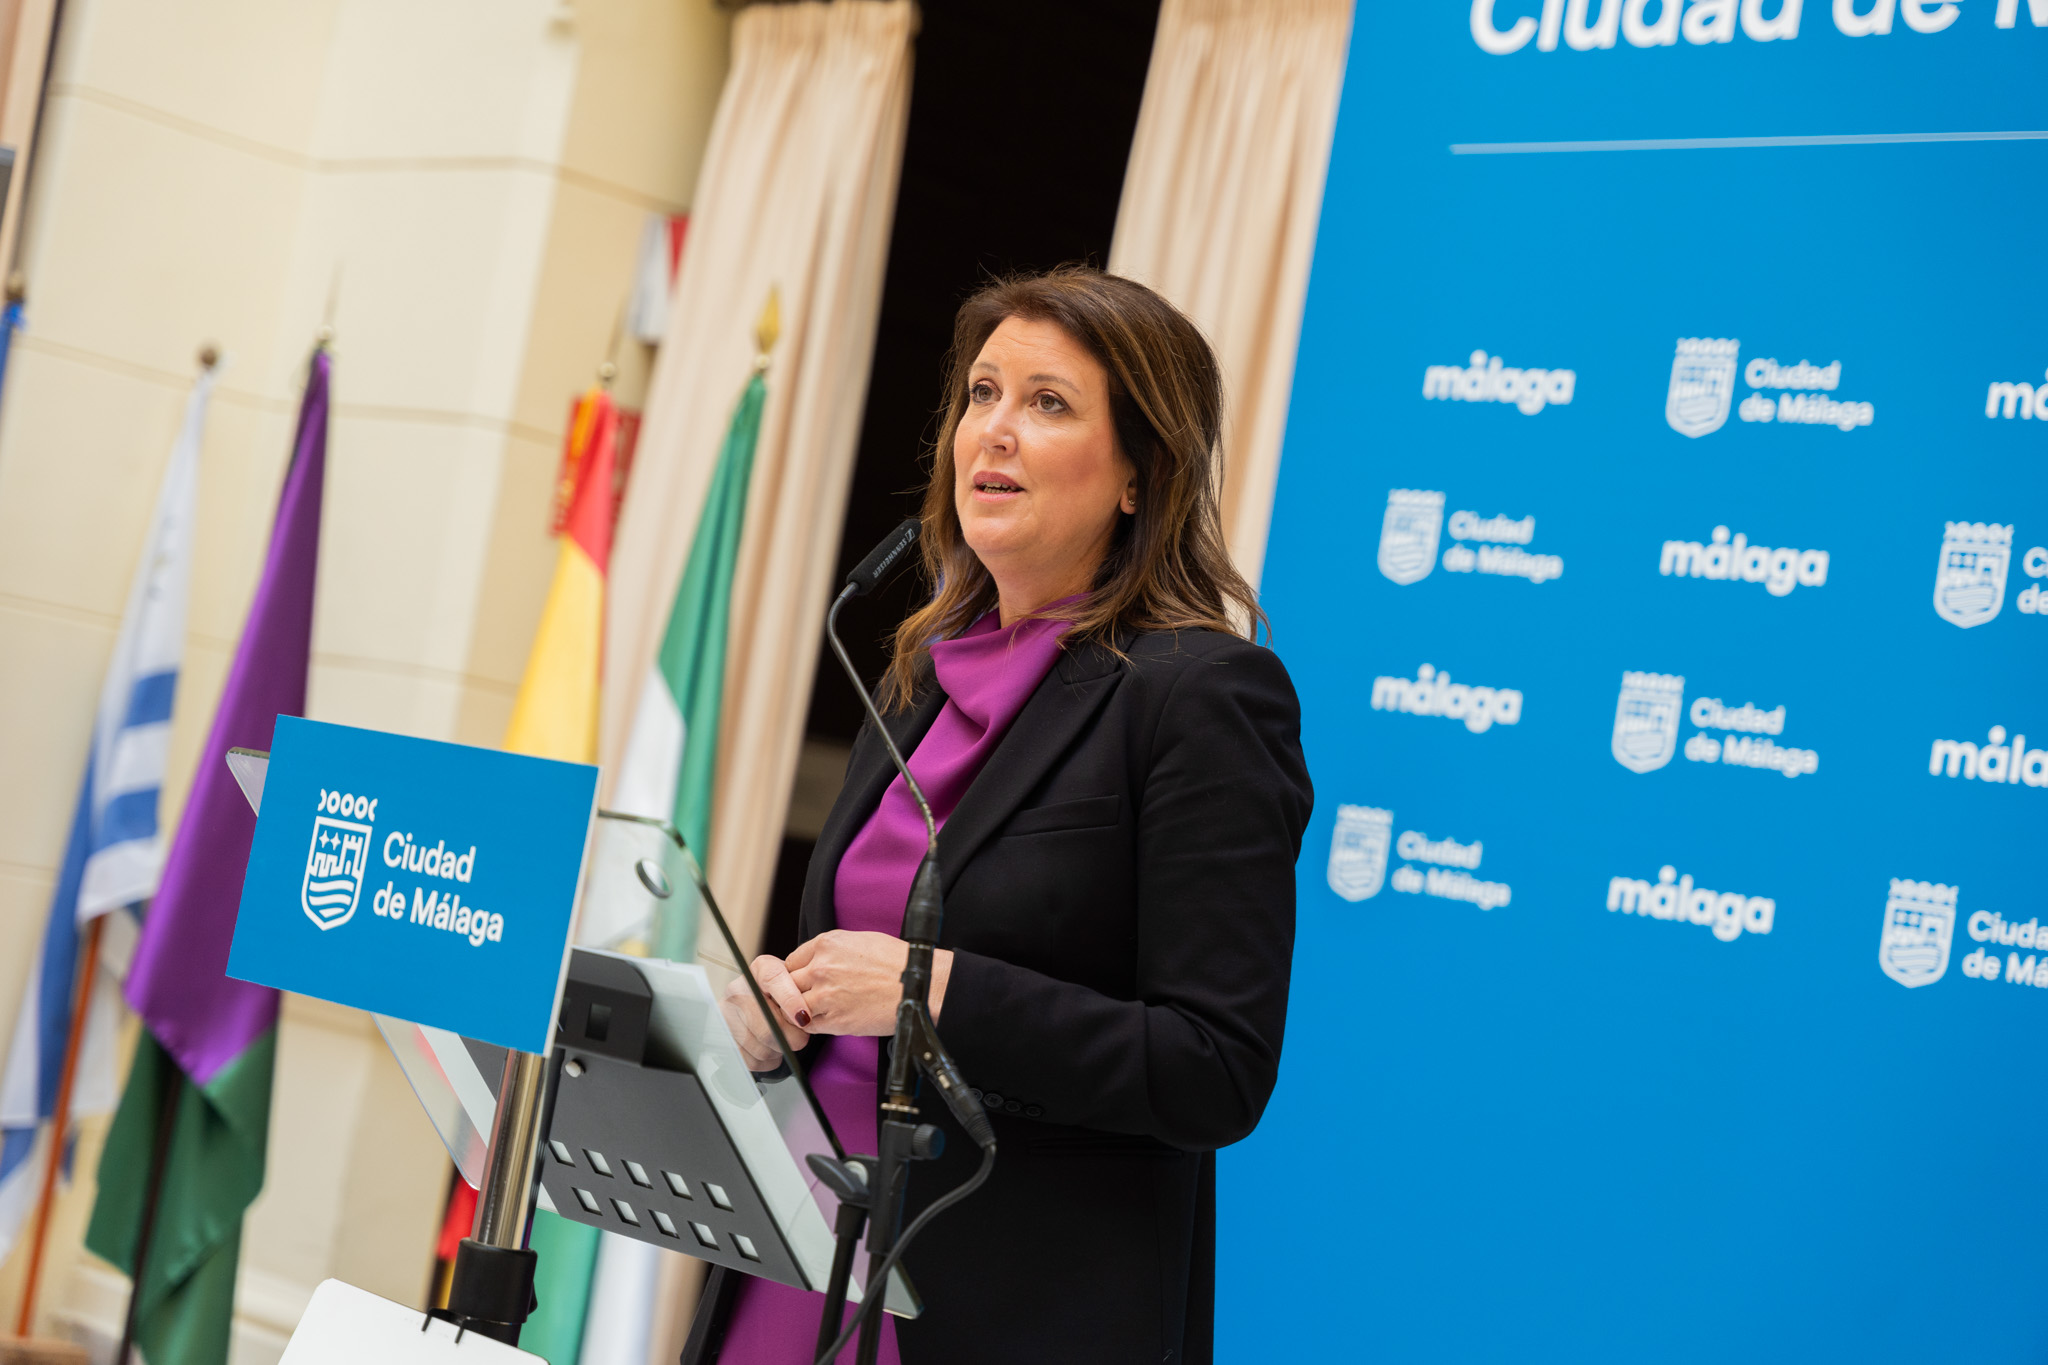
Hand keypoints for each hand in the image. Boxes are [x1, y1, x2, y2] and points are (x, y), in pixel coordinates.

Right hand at [720, 955, 811, 1071]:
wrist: (759, 1000)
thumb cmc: (787, 992)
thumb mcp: (797, 982)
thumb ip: (804, 991)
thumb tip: (804, 1018)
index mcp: (760, 969)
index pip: (772, 979)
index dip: (790, 1000)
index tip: (804, 1017)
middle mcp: (738, 988)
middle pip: (766, 1026)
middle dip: (791, 1038)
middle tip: (800, 1038)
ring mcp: (726, 1013)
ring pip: (761, 1047)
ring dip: (779, 1050)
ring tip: (784, 1040)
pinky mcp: (723, 1038)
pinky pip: (751, 1060)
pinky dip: (768, 1060)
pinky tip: (771, 1048)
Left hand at [786, 931, 952, 1036]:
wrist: (920, 986)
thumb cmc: (897, 962)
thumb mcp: (859, 940)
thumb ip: (830, 950)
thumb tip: (816, 962)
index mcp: (826, 944)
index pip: (791, 961)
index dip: (796, 974)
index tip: (801, 982)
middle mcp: (821, 967)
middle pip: (786, 984)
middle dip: (793, 992)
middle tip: (804, 998)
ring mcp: (825, 995)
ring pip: (793, 1006)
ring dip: (800, 1010)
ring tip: (816, 1011)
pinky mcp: (835, 1020)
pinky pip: (808, 1025)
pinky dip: (812, 1025)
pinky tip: (827, 1020)